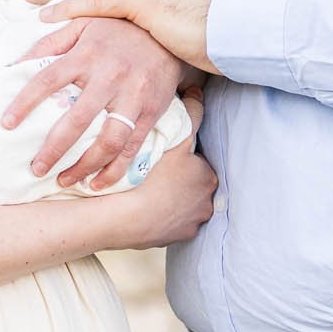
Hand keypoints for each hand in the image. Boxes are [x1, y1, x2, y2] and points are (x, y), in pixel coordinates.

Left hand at [4, 18, 181, 189]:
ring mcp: (132, 96)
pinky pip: (132, 147)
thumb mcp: (82, 22)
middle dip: (53, 149)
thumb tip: (17, 62)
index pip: (47, 80)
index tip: (5, 124)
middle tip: (36, 168)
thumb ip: (51, 41)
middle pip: (76, 120)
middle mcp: (108, 77)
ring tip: (63, 181)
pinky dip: (115, 170)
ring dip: (84, 166)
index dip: (24, 103)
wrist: (166, 30)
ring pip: (107, 141)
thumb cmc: (117, 27)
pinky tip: (97, 183)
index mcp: (86, 55)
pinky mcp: (151, 111)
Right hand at [104, 95, 213, 250]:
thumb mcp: (175, 138)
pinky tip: (148, 206)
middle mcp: (207, 203)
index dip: (181, 158)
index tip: (165, 158)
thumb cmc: (150, 176)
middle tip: (156, 173)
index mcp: (208, 177)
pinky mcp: (179, 238)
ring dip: (173, 199)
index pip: (198, 163)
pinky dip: (164, 217)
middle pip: (193, 186)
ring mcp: (193, 223)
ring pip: (184, 206)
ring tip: (150, 189)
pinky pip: (173, 223)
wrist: (124, 216)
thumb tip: (199, 93)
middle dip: (180, 180)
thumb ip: (191, 114)